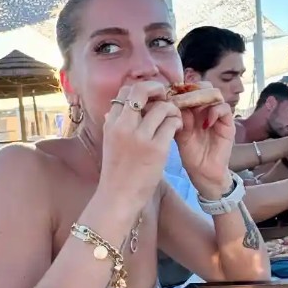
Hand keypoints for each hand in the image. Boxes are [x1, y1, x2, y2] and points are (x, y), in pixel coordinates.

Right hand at [99, 81, 182, 213]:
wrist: (118, 197)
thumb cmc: (116, 172)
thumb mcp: (109, 144)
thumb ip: (113, 125)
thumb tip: (114, 109)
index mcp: (112, 124)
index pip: (125, 91)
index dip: (141, 90)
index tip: (150, 98)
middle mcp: (124, 126)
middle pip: (141, 91)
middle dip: (157, 89)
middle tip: (165, 97)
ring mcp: (140, 137)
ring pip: (162, 107)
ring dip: (172, 109)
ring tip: (174, 119)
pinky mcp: (157, 149)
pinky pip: (172, 124)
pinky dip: (177, 123)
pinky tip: (178, 130)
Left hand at [175, 83, 234, 198]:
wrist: (204, 173)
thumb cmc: (190, 154)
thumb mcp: (180, 135)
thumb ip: (178, 119)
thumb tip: (173, 103)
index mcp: (193, 109)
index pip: (190, 89)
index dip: (181, 89)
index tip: (170, 94)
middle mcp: (205, 109)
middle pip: (203, 86)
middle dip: (192, 89)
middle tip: (181, 98)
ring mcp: (217, 115)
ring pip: (214, 94)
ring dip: (202, 98)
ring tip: (193, 108)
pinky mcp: (228, 124)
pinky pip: (224, 109)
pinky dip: (214, 112)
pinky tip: (205, 123)